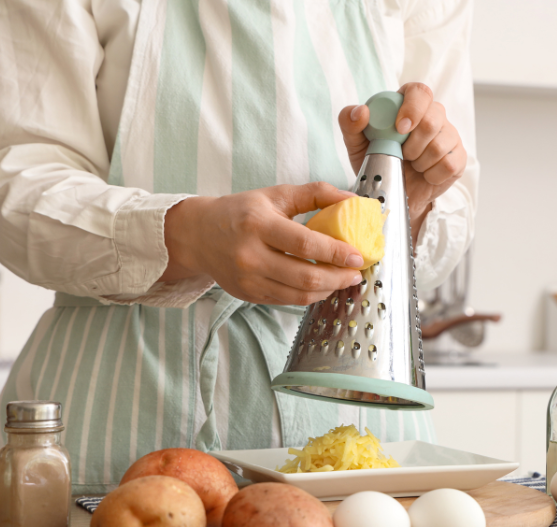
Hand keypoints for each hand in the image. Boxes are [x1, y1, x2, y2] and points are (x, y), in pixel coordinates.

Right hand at [160, 183, 364, 305]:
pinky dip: (311, 296)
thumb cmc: (242, 212)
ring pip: (299, 295)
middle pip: (305, 277)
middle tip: (356, 272)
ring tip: (344, 280)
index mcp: (258, 224)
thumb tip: (353, 201)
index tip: (357, 256)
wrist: (199, 235)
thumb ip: (315, 194)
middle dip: (339, 278)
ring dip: (329, 290)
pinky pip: (288, 302)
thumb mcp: (276, 194)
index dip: (335, 252)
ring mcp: (248, 280)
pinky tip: (323, 286)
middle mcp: (250, 255)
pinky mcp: (249, 295)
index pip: (305, 244)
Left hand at [338, 83, 466, 239]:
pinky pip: (449, 164)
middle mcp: (434, 115)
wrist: (393, 193)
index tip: (400, 129)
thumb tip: (361, 111)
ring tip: (411, 165)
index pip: (419, 91)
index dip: (413, 108)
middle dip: (414, 143)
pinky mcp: (458, 158)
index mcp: (409, 104)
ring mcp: (450, 136)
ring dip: (420, 162)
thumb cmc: (377, 162)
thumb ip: (350, 123)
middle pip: (434, 118)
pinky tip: (424, 175)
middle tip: (402, 155)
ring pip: (441, 144)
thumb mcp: (357, 144)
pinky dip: (431, 175)